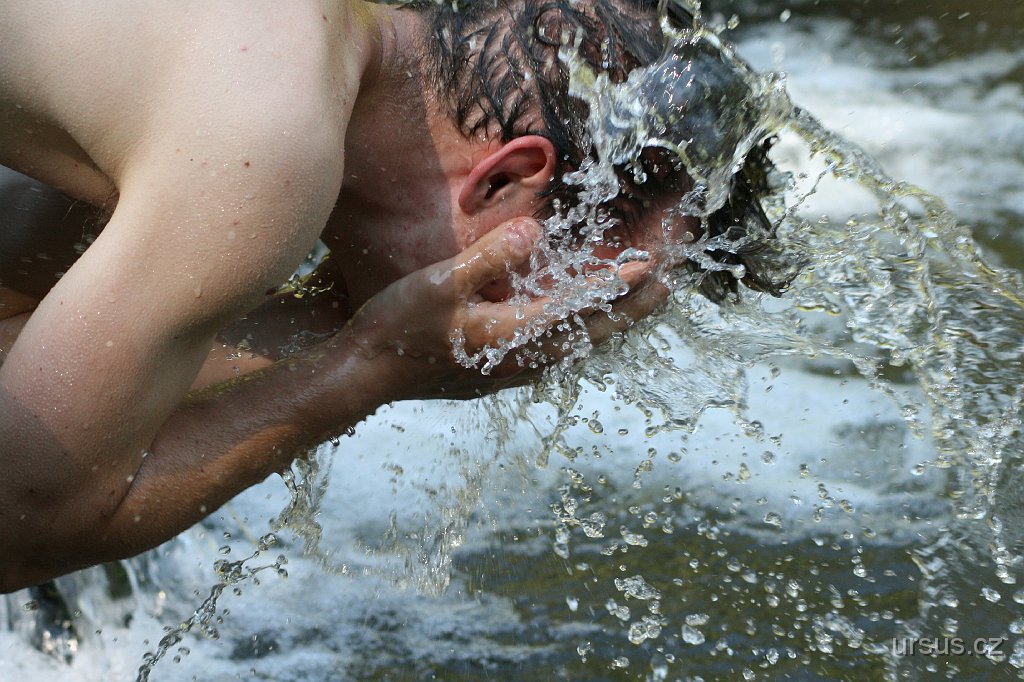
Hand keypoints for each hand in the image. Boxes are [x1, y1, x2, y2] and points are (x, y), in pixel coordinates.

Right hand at [342, 217, 668, 401]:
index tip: (652, 267)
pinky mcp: (499, 375)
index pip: (580, 307)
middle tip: (667, 288)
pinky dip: (581, 337)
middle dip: (632, 310)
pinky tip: (581, 331)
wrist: (366, 376)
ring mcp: (512, 372)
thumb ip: (490, 258)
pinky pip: (556, 354)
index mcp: (511, 334)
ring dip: (611, 325)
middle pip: (591, 335)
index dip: (617, 285)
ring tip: (637, 307)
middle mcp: (521, 359)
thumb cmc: (399, 327)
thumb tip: (537, 232)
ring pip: (577, 348)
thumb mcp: (439, 283)